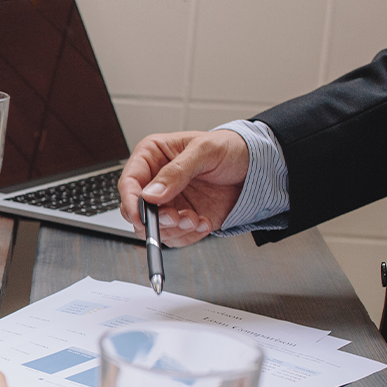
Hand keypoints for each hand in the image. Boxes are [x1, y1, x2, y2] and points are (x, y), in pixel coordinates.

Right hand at [117, 130, 249, 246]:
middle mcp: (156, 182)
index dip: (130, 201)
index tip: (141, 215)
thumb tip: (151, 194)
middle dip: (156, 219)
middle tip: (176, 218)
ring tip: (196, 220)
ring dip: (175, 230)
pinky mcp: (183, 219)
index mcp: (152, 157)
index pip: (129, 182)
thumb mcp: (205, 151)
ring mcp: (169, 202)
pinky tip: (204, 222)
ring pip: (154, 228)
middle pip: (136, 210)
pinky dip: (189, 236)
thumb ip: (177, 171)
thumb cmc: (231, 148)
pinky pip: (175, 237)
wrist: (256, 167)